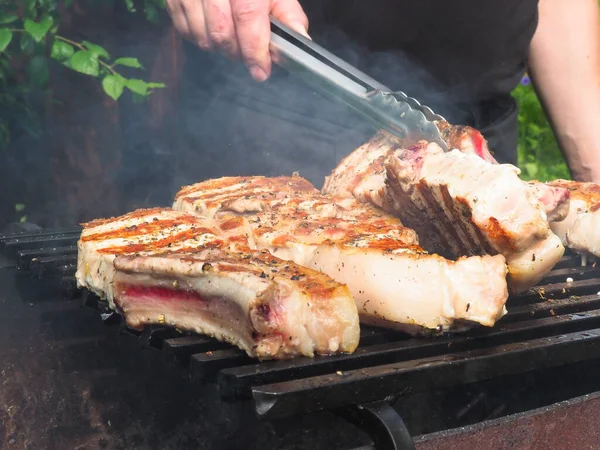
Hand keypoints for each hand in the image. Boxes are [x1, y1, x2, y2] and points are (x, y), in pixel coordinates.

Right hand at [165, 0, 308, 81]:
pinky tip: (210, 29)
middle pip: (221, 32)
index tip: (261, 71)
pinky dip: (198, 38)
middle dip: (237, 52)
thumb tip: (300, 39)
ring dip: (218, 47)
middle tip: (247, 53)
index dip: (254, 49)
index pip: (247, 17)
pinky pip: (183, 30)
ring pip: (201, 36)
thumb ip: (286, 11)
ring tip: (229, 39)